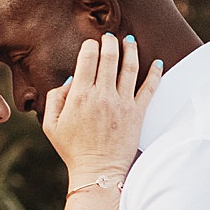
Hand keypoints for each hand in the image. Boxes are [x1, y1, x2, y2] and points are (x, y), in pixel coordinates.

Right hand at [41, 31, 161, 186]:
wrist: (98, 172)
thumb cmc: (72, 150)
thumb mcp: (51, 125)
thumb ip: (55, 98)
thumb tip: (71, 79)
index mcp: (80, 95)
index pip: (88, 58)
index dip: (90, 46)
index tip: (92, 45)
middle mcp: (102, 95)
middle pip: (109, 57)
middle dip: (110, 42)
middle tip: (110, 37)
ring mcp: (122, 103)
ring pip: (130, 67)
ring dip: (131, 49)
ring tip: (130, 40)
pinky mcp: (137, 113)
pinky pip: (149, 88)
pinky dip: (156, 72)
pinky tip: (158, 62)